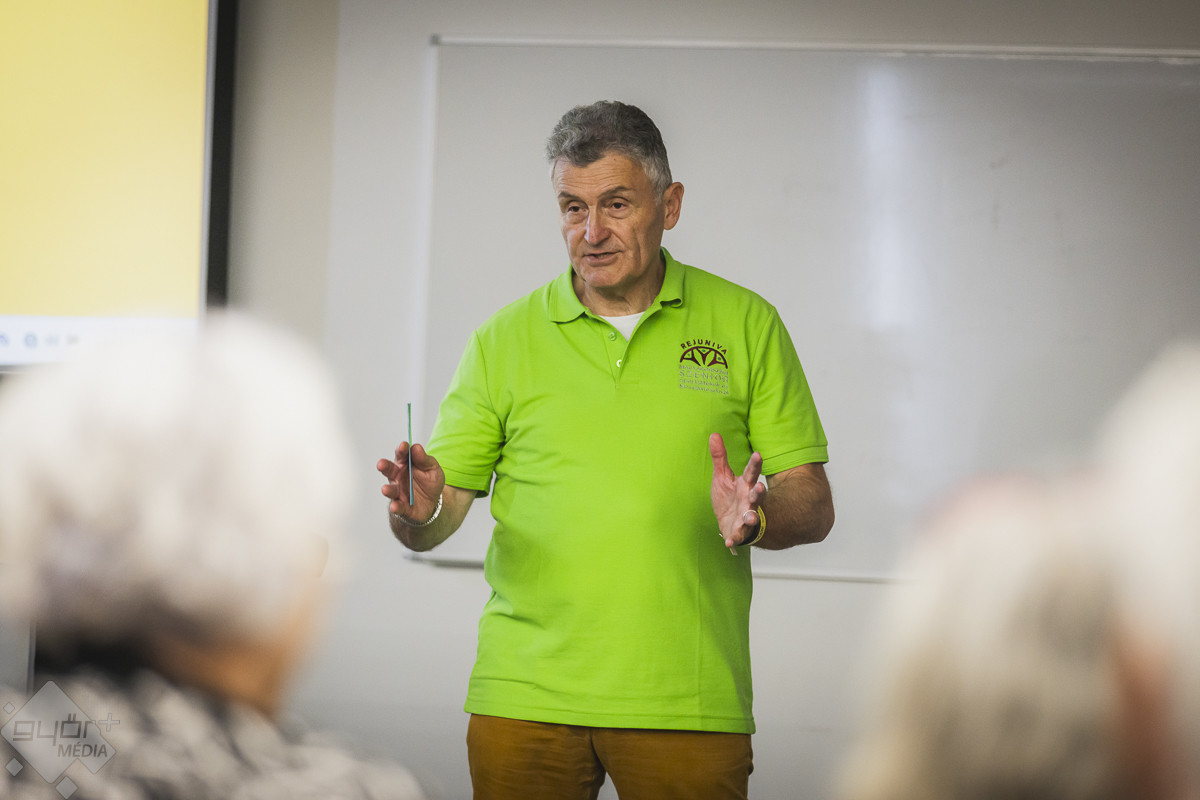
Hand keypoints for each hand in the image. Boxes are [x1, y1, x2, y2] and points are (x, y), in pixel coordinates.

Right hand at [376, 442, 445, 522]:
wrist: (433, 503)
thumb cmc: (430, 482)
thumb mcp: (433, 469)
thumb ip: (424, 459)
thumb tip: (416, 447)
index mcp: (406, 464)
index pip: (402, 454)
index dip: (402, 449)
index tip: (403, 445)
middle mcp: (398, 477)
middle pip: (389, 470)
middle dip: (384, 466)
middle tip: (381, 464)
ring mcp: (398, 492)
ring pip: (390, 489)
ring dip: (387, 489)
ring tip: (385, 489)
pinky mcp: (401, 506)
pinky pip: (397, 506)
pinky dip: (396, 507)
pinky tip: (395, 506)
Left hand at [709, 432, 764, 552]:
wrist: (730, 522)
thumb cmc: (729, 497)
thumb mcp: (722, 476)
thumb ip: (719, 457)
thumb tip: (714, 434)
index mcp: (745, 485)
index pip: (751, 472)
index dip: (755, 463)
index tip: (758, 454)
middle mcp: (748, 500)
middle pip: (756, 495)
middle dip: (759, 492)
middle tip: (760, 486)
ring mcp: (745, 516)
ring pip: (752, 516)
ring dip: (752, 516)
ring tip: (751, 517)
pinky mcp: (739, 531)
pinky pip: (738, 536)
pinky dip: (734, 539)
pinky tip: (729, 542)